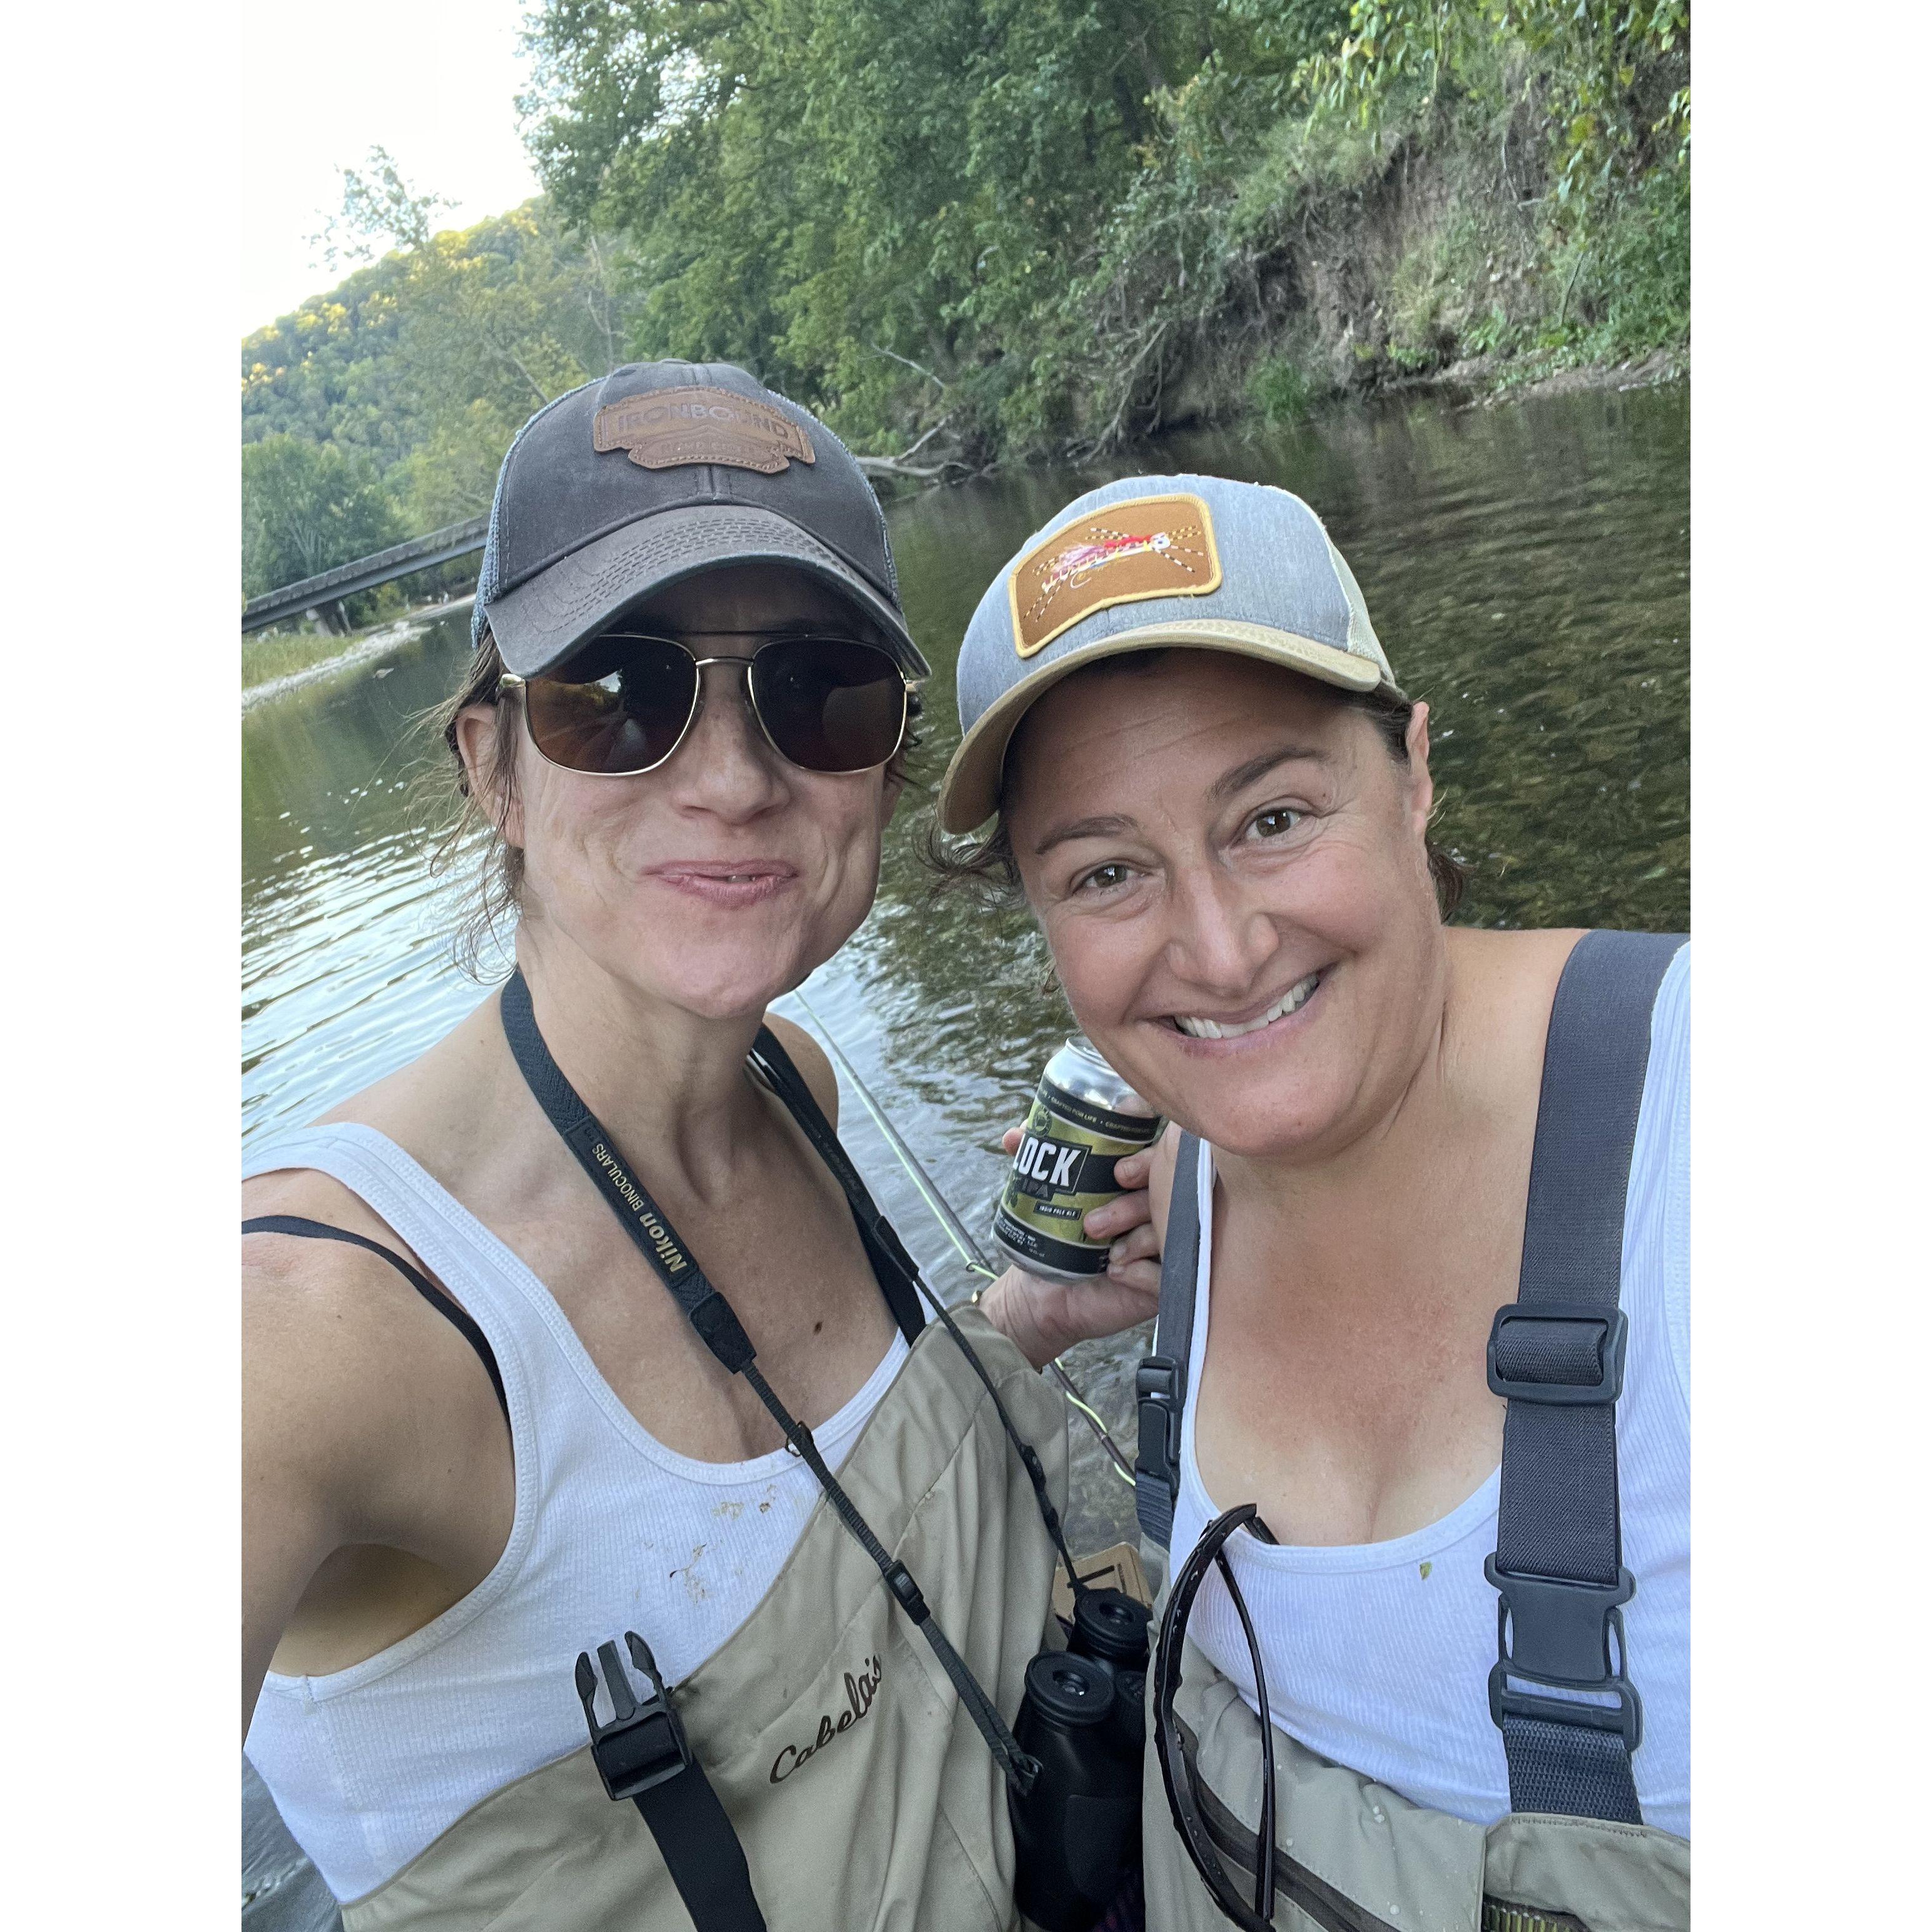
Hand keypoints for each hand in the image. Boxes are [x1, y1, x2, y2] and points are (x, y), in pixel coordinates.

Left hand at [978, 1138, 1159, 1369]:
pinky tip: (1117, 1272)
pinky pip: (1166, 1275)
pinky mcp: (1164, 1285)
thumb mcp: (1041, 1200)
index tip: (1119, 1171)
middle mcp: (1161, 1211)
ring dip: (1138, 1239)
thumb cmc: (1053, 1243)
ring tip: (1107, 1252)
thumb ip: (1030, 1163)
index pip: (1159, 1159)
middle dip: (1133, 1205)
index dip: (1147, 1161)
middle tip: (1094, 1222)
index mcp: (1139, 1183)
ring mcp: (1167, 1247)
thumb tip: (1013, 1136)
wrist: (1044, 1299)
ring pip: (1169, 1231)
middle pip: (1168, 1196)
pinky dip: (1142, 1273)